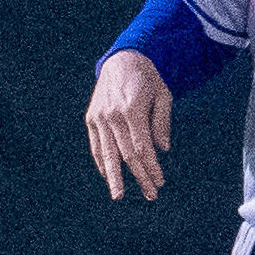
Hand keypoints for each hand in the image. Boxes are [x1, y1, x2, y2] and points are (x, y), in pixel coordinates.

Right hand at [86, 49, 172, 202]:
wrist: (121, 59)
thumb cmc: (147, 78)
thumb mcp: (163, 95)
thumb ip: (162, 122)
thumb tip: (163, 150)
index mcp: (132, 109)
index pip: (142, 147)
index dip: (151, 167)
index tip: (160, 181)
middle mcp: (112, 115)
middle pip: (126, 155)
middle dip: (139, 176)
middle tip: (150, 195)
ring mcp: (99, 117)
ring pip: (107, 154)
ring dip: (114, 177)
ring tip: (119, 195)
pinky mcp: (91, 118)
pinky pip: (96, 146)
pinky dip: (101, 162)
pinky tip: (108, 176)